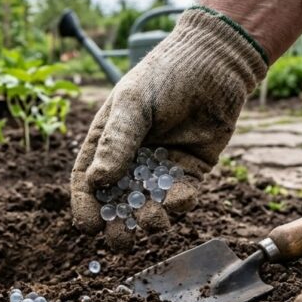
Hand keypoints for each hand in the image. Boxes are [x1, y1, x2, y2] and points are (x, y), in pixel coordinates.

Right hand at [70, 8, 266, 247]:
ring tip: (153, 223)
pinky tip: (180, 200)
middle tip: (121, 240)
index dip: (86, 206)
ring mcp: (160, 166)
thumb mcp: (133, 103)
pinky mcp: (190, 170)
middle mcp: (130, 159)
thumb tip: (96, 181)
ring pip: (149, 204)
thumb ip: (117, 141)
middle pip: (117, 201)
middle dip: (118, 224)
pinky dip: (180, 202)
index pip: (87, 181)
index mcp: (106, 142)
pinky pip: (181, 194)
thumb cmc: (165, 75)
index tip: (89, 226)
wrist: (216, 62)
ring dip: (149, 218)